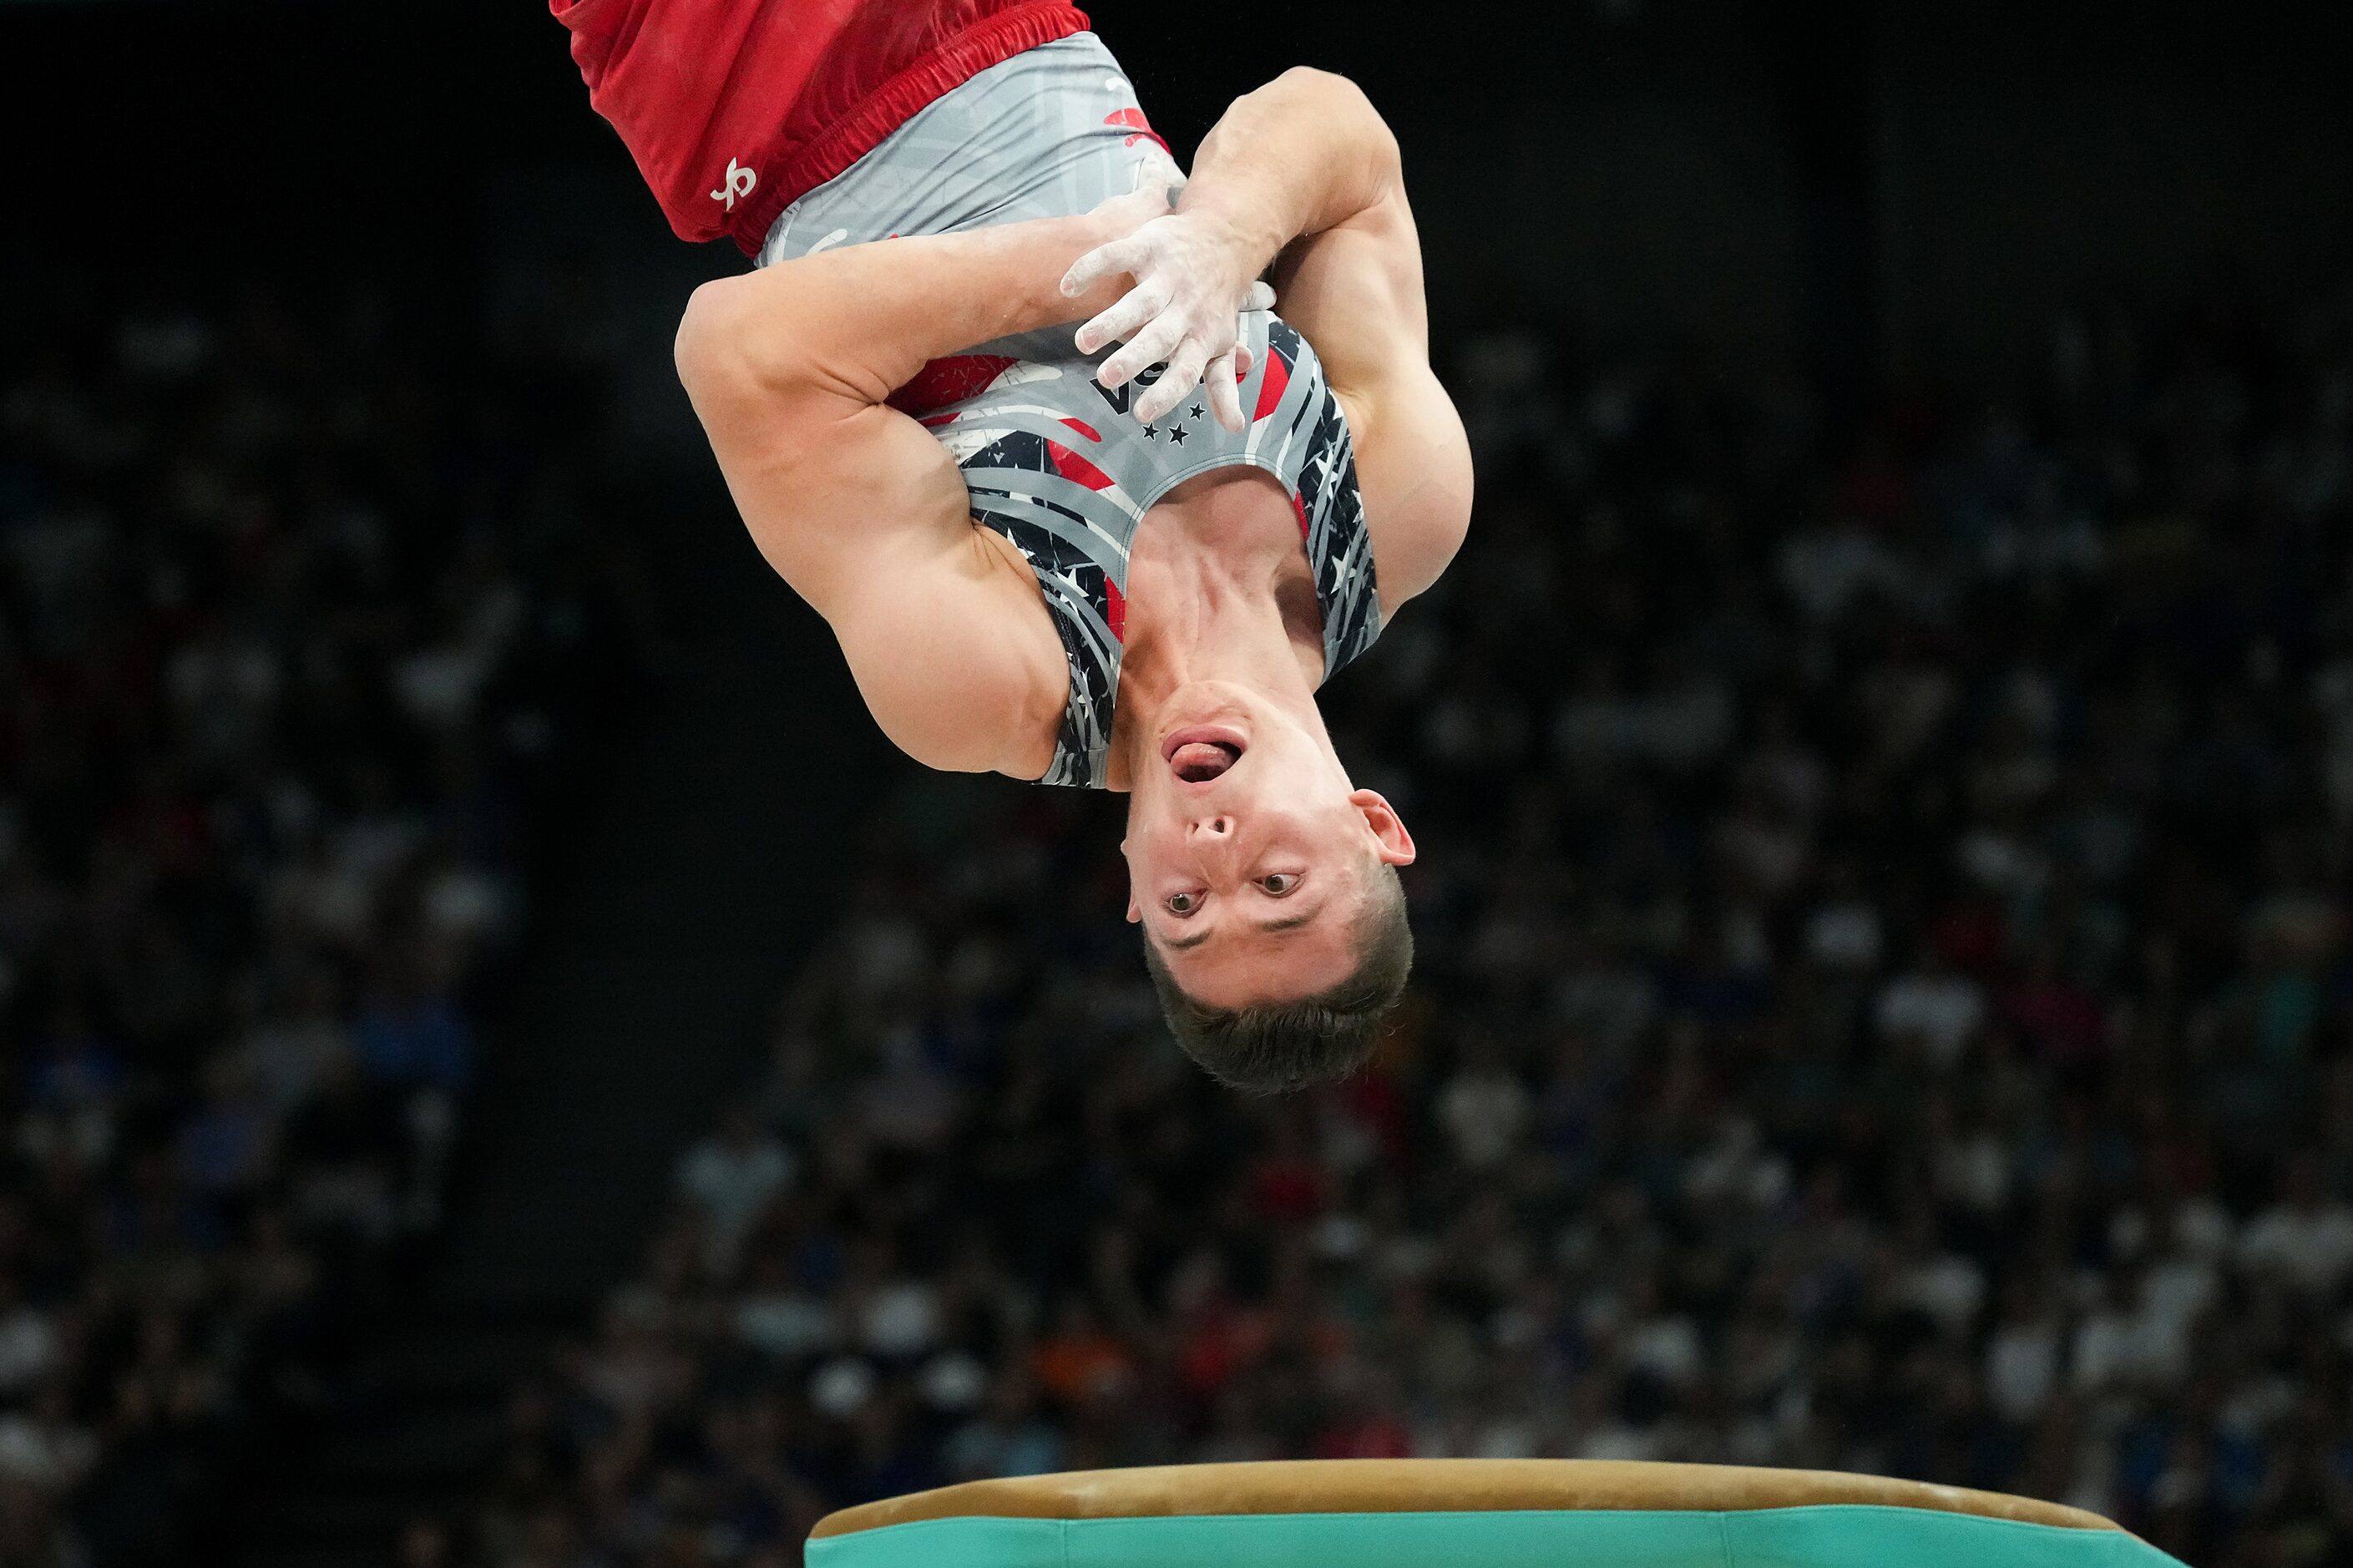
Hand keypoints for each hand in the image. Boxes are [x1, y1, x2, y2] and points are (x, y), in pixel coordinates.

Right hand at [1061, 209, 1275, 430]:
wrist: (1224, 239)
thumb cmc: (1216, 303)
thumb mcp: (1224, 343)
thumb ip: (1222, 384)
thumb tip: (1234, 428)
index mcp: (1200, 337)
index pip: (1185, 371)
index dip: (1166, 393)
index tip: (1141, 415)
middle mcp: (1184, 309)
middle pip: (1159, 338)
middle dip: (1133, 358)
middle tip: (1107, 379)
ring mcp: (1165, 277)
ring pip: (1138, 302)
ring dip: (1110, 321)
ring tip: (1082, 343)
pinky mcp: (1147, 246)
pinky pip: (1116, 256)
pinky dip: (1091, 268)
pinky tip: (1067, 288)